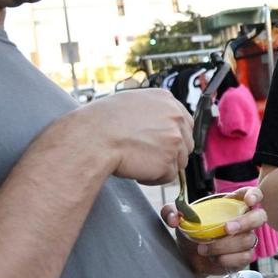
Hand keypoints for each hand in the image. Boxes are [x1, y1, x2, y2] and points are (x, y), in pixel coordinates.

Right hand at [77, 88, 192, 184]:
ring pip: (178, 161)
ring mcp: (174, 139)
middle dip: (169, 152)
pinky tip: (136, 168)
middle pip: (185, 143)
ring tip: (137, 160)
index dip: (172, 136)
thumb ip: (152, 111)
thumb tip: (161, 126)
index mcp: (166, 99)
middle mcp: (175, 117)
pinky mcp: (169, 160)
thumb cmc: (102, 122)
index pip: (184, 122)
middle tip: (146, 155)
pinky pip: (168, 176)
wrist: (92, 138)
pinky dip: (154, 178)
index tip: (161, 144)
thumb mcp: (130, 103)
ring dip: (161, 165)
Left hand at [162, 186, 267, 276]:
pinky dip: (228, 259)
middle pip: (259, 217)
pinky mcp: (244, 256)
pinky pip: (245, 257)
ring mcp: (246, 239)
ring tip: (203, 248)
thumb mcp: (178, 219)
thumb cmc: (190, 232)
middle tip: (226, 228)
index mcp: (233, 204)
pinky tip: (214, 259)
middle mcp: (244, 220)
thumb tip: (174, 218)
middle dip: (245, 222)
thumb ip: (171, 212)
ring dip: (225, 245)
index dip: (254, 195)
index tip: (248, 201)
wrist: (188, 257)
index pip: (253, 194)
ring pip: (248, 240)